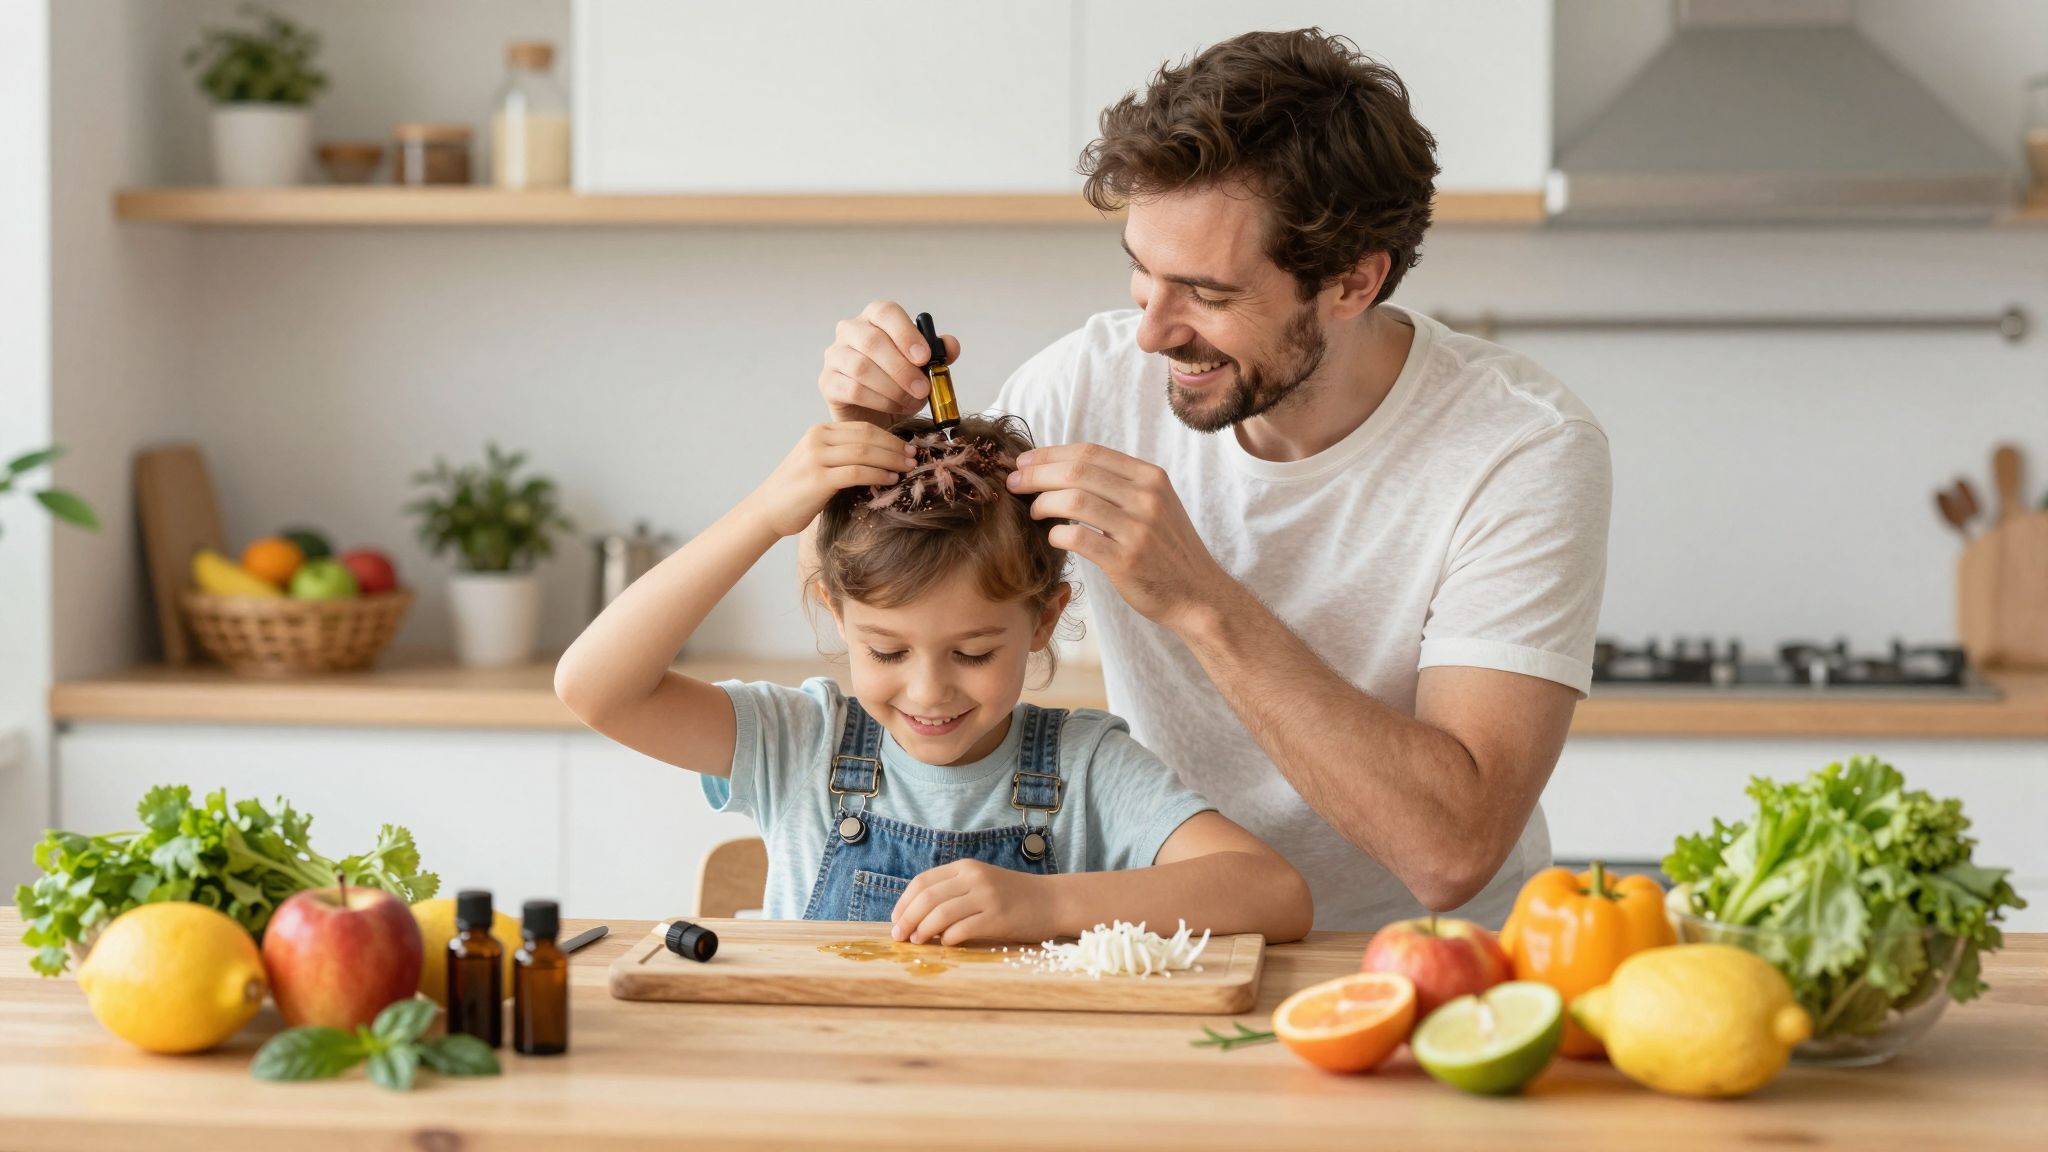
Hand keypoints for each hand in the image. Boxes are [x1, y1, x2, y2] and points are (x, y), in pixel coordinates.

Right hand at [747, 423, 914, 537]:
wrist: (768, 510)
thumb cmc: (798, 491)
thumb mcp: (820, 463)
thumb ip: (844, 455)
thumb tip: (884, 457)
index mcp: (819, 431)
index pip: (863, 427)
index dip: (889, 436)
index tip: (908, 447)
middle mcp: (817, 439)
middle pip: (867, 436)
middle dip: (895, 447)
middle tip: (914, 457)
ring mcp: (816, 457)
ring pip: (865, 452)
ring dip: (891, 460)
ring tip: (908, 469)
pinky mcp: (818, 478)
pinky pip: (857, 472)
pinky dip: (878, 474)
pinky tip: (891, 480)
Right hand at [817, 300, 960, 424]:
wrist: (875, 414)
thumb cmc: (899, 383)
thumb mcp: (923, 368)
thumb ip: (938, 354)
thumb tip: (950, 346)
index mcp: (874, 318)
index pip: (886, 312)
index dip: (906, 334)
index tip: (924, 358)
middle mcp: (849, 331)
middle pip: (872, 341)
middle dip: (902, 369)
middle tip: (923, 389)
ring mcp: (834, 356)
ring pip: (862, 368)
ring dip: (893, 388)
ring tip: (912, 402)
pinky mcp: (827, 382)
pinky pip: (853, 390)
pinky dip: (879, 401)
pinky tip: (894, 408)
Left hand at [891, 859, 1058, 945]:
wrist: (1052, 901)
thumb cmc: (1013, 897)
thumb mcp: (981, 883)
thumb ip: (953, 892)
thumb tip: (916, 916)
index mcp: (966, 867)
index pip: (922, 882)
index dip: (903, 903)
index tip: (895, 920)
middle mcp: (974, 878)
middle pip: (927, 898)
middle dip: (906, 919)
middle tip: (898, 937)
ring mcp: (987, 896)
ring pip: (940, 913)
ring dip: (923, 931)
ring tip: (917, 943)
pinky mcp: (998, 917)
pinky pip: (962, 929)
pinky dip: (947, 938)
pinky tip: (945, 944)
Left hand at [1006, 442, 1230, 630]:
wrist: (1198, 595)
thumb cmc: (1166, 550)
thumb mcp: (1154, 505)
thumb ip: (1118, 485)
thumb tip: (1063, 469)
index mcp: (1151, 477)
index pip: (1090, 452)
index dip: (1050, 454)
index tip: (1025, 463)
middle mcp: (1146, 497)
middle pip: (1076, 471)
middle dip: (1037, 474)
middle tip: (1014, 483)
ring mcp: (1138, 529)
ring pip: (1073, 500)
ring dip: (1042, 503)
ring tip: (1032, 511)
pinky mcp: (1127, 560)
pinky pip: (1078, 537)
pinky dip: (1057, 534)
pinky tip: (1053, 536)